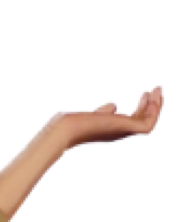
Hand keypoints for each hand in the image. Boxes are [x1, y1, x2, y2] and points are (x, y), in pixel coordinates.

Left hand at [48, 84, 164, 149]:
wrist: (63, 130)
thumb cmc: (70, 123)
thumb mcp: (92, 115)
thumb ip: (103, 112)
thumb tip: (114, 104)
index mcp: (112, 131)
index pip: (134, 121)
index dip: (143, 107)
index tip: (146, 93)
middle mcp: (120, 134)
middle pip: (144, 120)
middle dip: (153, 105)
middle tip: (157, 87)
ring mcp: (123, 132)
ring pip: (150, 121)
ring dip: (157, 104)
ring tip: (157, 87)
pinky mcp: (126, 129)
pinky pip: (148, 122)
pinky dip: (153, 109)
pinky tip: (150, 93)